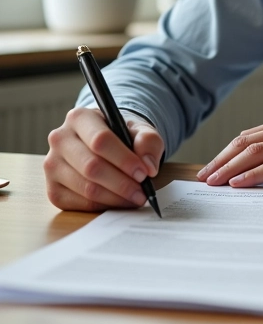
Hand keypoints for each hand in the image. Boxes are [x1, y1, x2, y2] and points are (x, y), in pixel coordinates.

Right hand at [44, 107, 164, 211]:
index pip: (100, 140)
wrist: (106, 144)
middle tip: (143, 191)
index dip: (124, 159)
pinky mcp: (53, 189)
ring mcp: (52, 166)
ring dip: (116, 197)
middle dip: (122, 182)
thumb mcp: (139, 130)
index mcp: (79, 117)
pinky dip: (104, 206)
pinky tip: (119, 201)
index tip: (144, 173)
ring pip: (86, 188)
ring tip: (135, 197)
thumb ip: (148, 141)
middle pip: (91, 167)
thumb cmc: (122, 135)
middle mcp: (60, 139)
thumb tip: (149, 166)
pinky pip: (80, 203)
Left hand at [197, 115, 262, 186]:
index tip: (210, 168)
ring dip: (227, 168)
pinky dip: (250, 175)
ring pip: (252, 152)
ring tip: (211, 183)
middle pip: (243, 142)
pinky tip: (237, 184)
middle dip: (219, 161)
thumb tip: (261, 172)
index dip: (225, 153)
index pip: (247, 137)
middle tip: (202, 178)